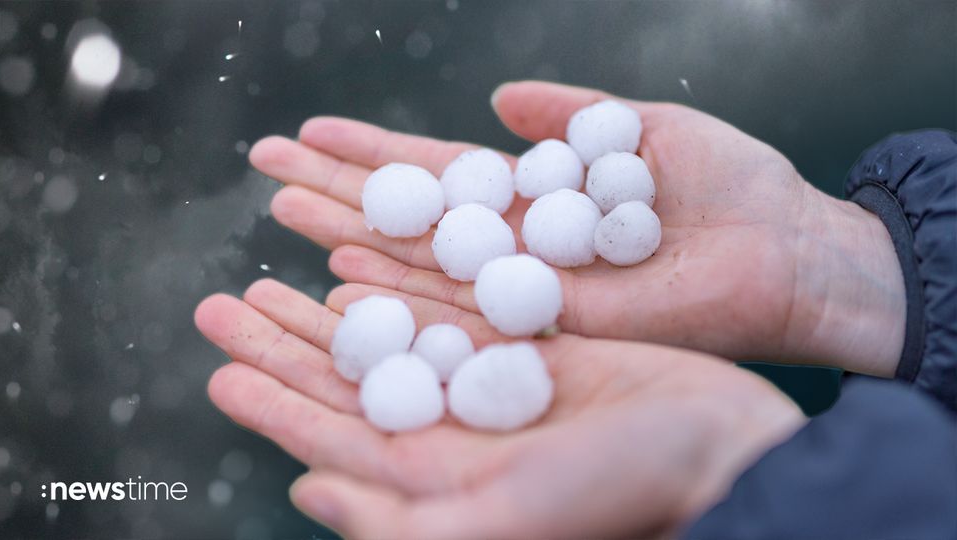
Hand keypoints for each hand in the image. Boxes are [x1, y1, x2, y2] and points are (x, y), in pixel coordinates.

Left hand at [195, 279, 804, 538]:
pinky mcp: (532, 349)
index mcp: (438, 478)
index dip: (272, 399)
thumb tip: (309, 492)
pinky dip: (403, 288)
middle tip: (225, 304)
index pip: (333, 433)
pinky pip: (449, 312)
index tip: (219, 367)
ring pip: (390, 338)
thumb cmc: (623, 494)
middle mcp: (456, 431)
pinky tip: (363, 271)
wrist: (722, 452)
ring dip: (329, 308)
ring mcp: (491, 387)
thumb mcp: (505, 520)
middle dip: (283, 344)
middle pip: (350, 380)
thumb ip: (404, 521)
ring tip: (278, 278)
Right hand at [248, 80, 904, 375]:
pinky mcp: (546, 324)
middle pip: (409, 213)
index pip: (436, 172)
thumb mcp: (639, 127)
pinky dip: (400, 287)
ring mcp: (525, 285)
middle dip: (336, 187)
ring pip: (418, 259)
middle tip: (266, 167)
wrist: (791, 250)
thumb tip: (499, 100)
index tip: (312, 133)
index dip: (374, 151)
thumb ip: (567, 113)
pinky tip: (343, 269)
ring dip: (346, 232)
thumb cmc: (731, 186)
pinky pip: (459, 306)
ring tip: (280, 210)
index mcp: (538, 194)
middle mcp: (517, 243)